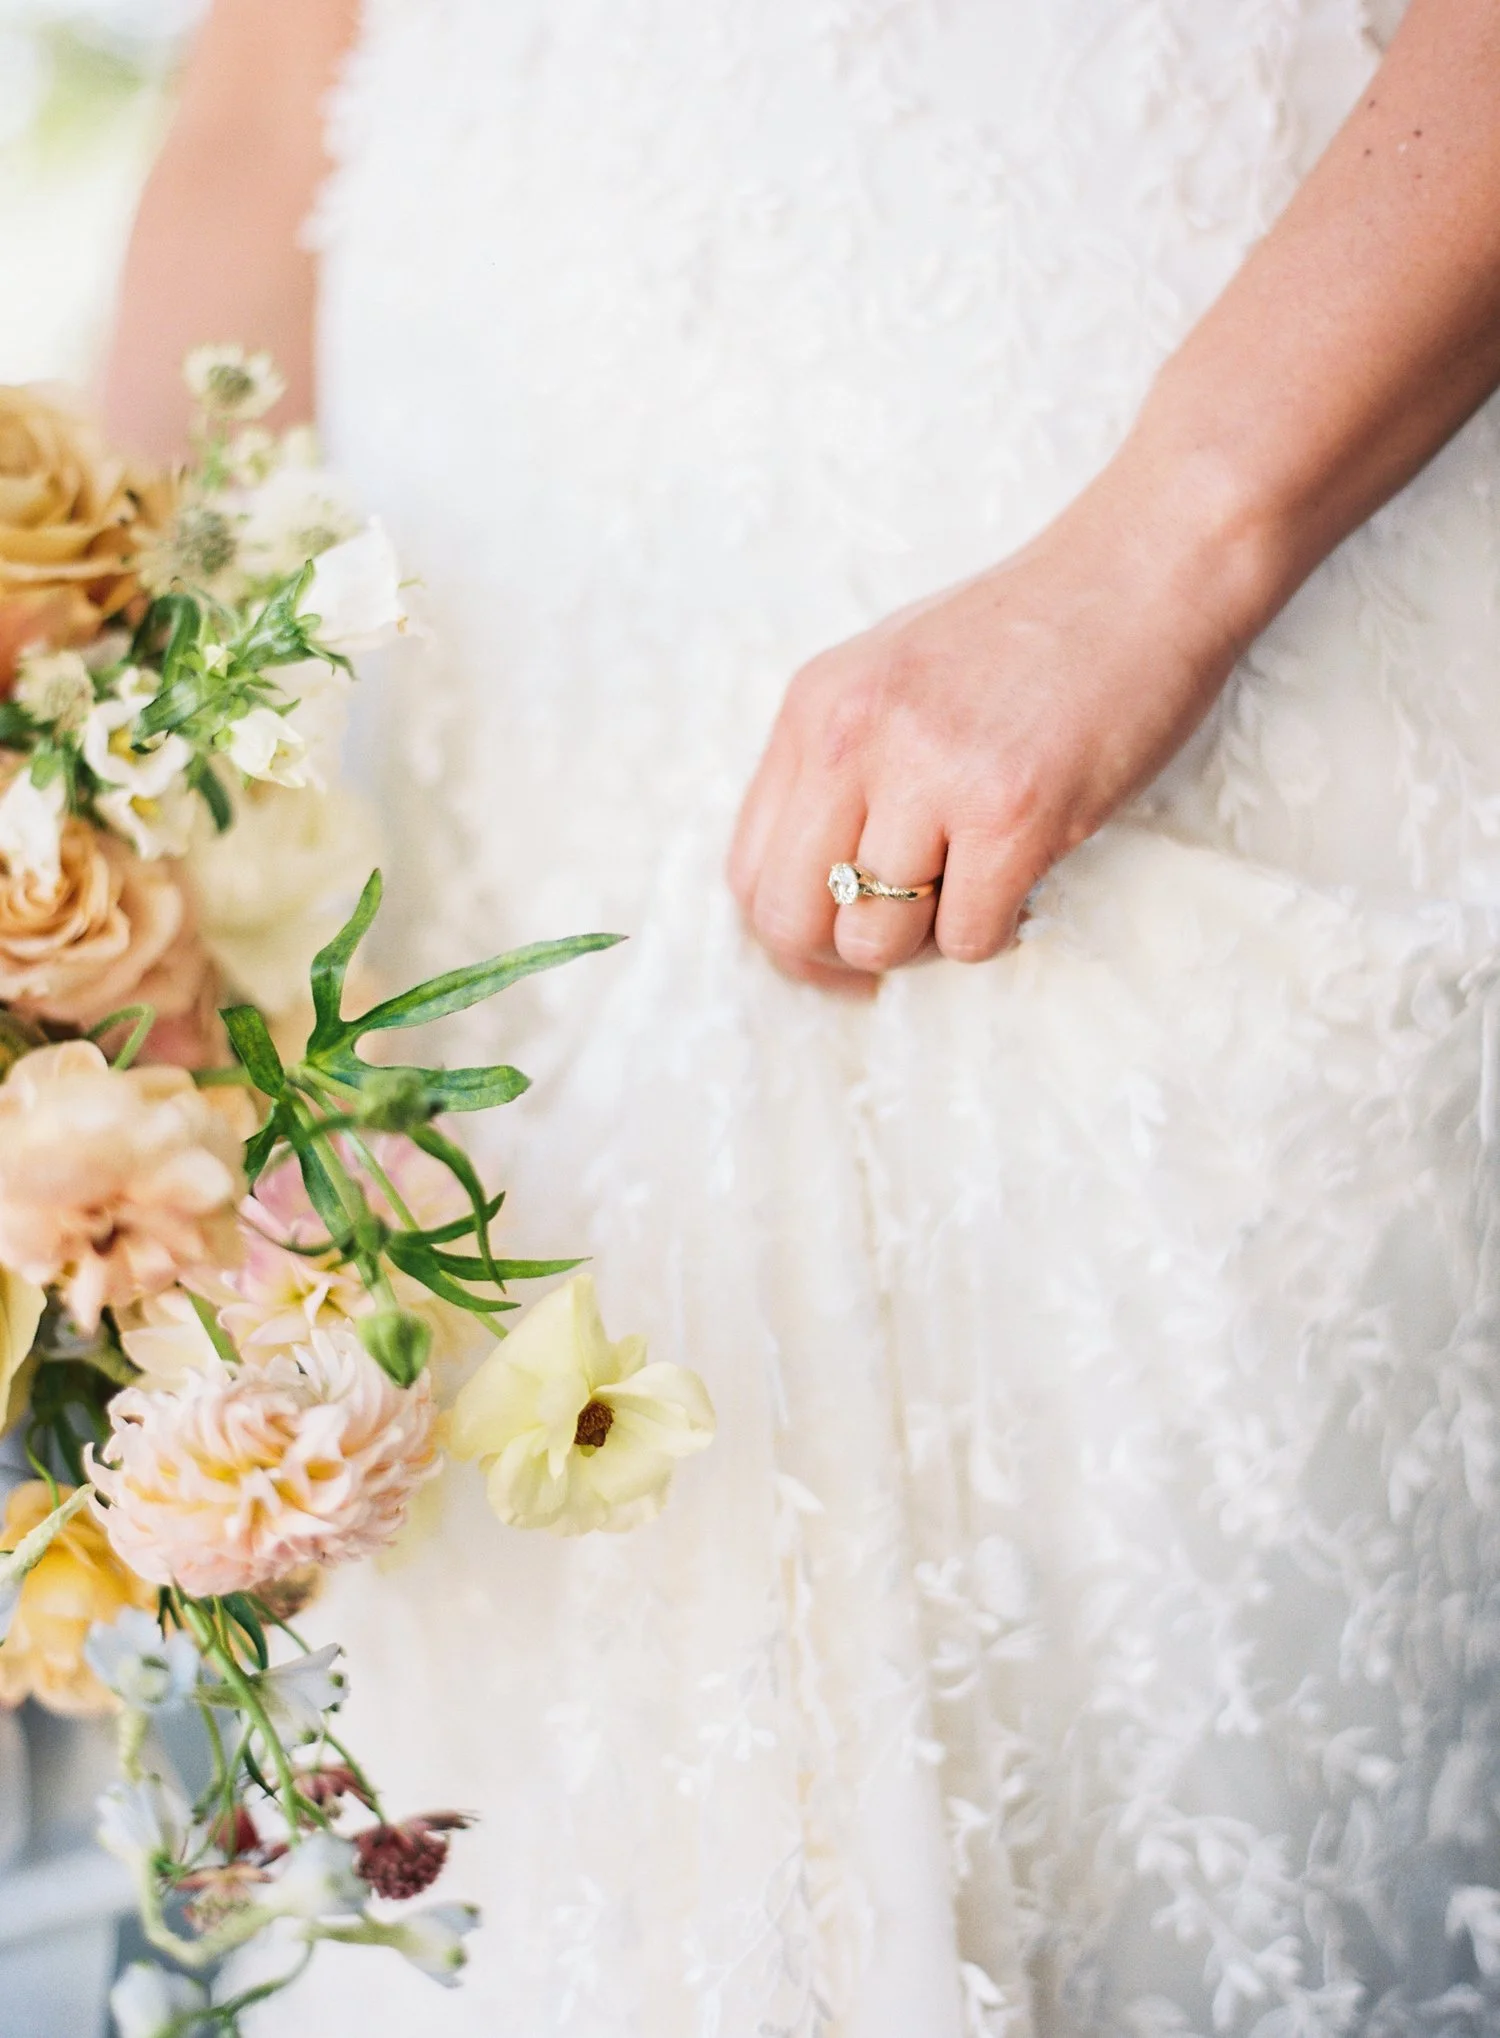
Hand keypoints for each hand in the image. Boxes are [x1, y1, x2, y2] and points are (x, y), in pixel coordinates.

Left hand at [728, 445, 1273, 985]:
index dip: (789, 937)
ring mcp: (930, 773)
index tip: (834, 955)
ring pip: (876, 940)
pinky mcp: (1013, 810)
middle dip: (843, 958)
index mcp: (815, 707)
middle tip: (905, 940)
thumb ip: (841, 766)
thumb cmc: (1030, 633)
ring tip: (973, 894)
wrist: (1144, 567)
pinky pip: (967, 937)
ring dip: (925, 945)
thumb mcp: (892, 675)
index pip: (747, 870)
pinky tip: (1024, 882)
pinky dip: (995, 933)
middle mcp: (852, 738)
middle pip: (791, 918)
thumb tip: (817, 889)